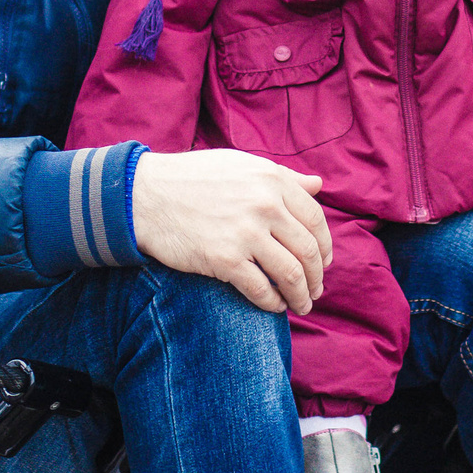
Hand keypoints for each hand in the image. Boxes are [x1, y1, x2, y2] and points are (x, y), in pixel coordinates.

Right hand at [130, 149, 331, 315]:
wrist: (147, 196)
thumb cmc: (194, 179)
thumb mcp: (242, 166)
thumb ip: (283, 177)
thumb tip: (318, 185)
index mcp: (273, 180)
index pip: (316, 219)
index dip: (325, 245)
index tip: (323, 262)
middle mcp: (265, 205)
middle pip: (308, 251)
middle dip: (316, 277)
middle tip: (315, 290)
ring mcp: (246, 233)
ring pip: (291, 274)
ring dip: (301, 296)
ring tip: (300, 305)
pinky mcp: (225, 260)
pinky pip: (262, 290)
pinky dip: (273, 303)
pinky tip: (274, 306)